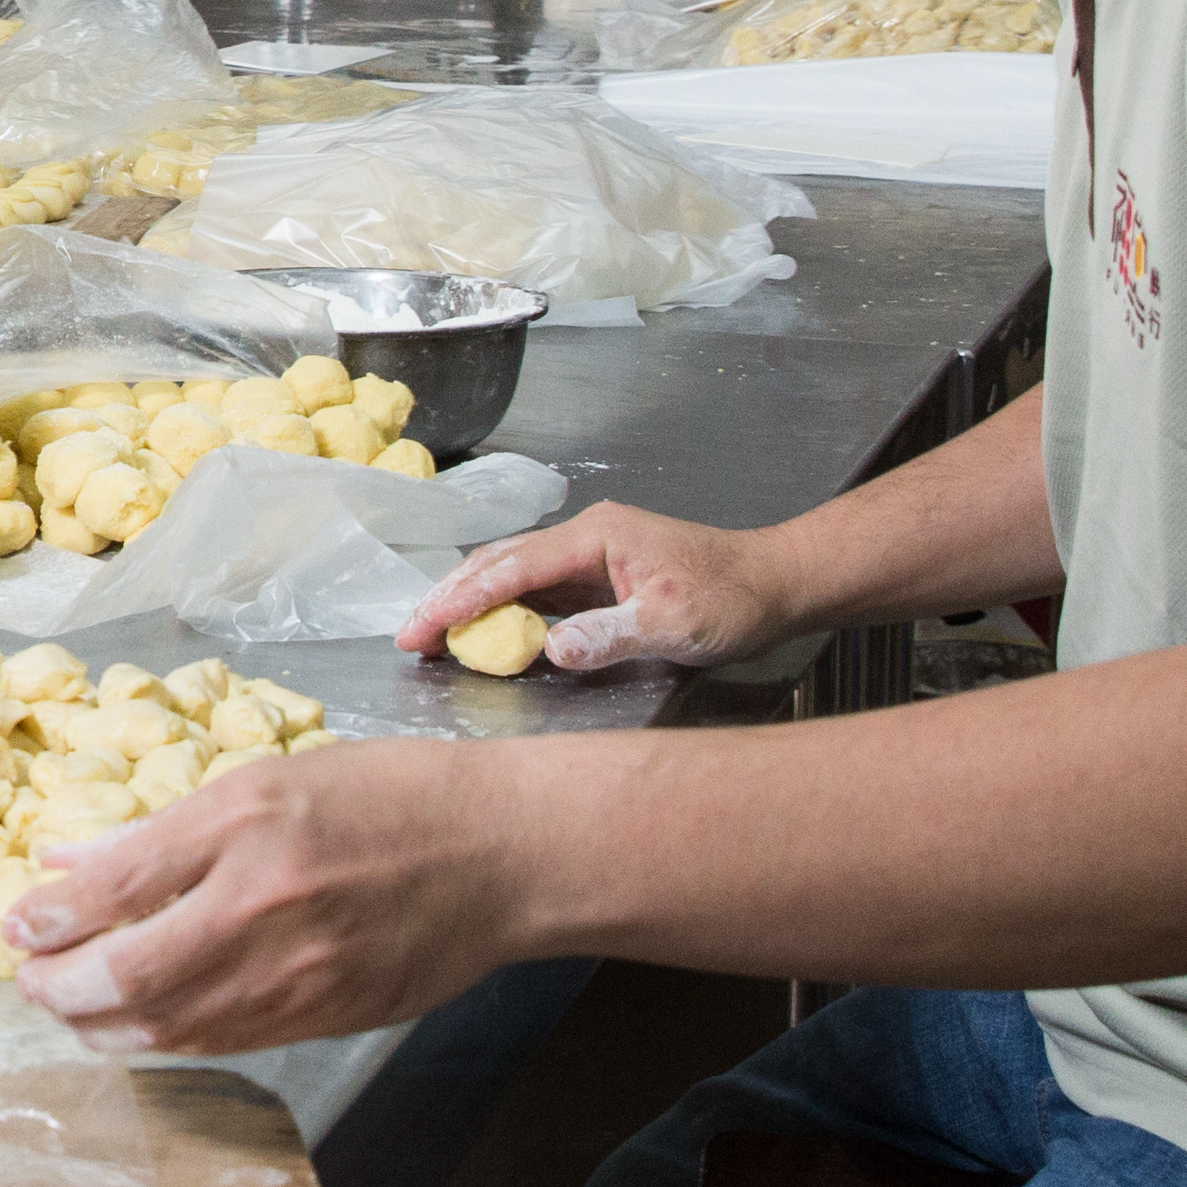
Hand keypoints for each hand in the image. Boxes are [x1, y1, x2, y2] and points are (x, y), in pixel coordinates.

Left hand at [2, 741, 530, 1055]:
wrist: (502, 854)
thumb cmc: (387, 797)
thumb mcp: (268, 781)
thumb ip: (164, 832)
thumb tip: (69, 861)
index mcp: (247, 820)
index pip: (118, 886)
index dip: (50, 917)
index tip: (16, 926)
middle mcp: (267, 900)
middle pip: (132, 974)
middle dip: (60, 988)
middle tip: (28, 980)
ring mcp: (300, 969)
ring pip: (171, 1025)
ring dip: (101, 1027)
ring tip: (68, 1009)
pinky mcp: (326, 1016)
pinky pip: (223, 1042)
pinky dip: (166, 1040)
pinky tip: (137, 1027)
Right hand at [401, 500, 795, 676]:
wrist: (776, 584)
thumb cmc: (734, 598)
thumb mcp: (676, 622)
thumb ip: (611, 634)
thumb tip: (552, 650)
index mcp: (596, 536)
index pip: (512, 569)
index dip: (461, 601)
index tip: (422, 629)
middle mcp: (586, 538)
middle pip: (498, 563)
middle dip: (449, 598)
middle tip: (410, 637)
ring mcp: (591, 557)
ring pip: (512, 574)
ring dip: (470, 602)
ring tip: (431, 635)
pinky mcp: (599, 578)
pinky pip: (536, 590)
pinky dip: (501, 610)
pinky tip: (484, 632)